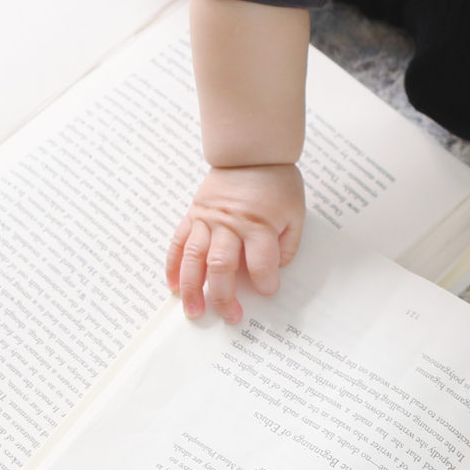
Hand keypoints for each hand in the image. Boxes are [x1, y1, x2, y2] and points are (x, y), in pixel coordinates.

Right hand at [166, 163, 304, 324]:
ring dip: (192, 288)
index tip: (267, 292)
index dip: (265, 282)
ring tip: (193, 311)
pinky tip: (173, 285)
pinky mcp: (194, 215)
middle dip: (225, 296)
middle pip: (222, 266)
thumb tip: (275, 270)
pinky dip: (174, 265)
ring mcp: (208, 219)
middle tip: (230, 316)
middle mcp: (230, 224)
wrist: (252, 153)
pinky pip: (179, 242)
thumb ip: (288, 244)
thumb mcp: (295, 212)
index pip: (262, 262)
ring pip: (195, 259)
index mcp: (259, 224)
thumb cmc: (276, 182)